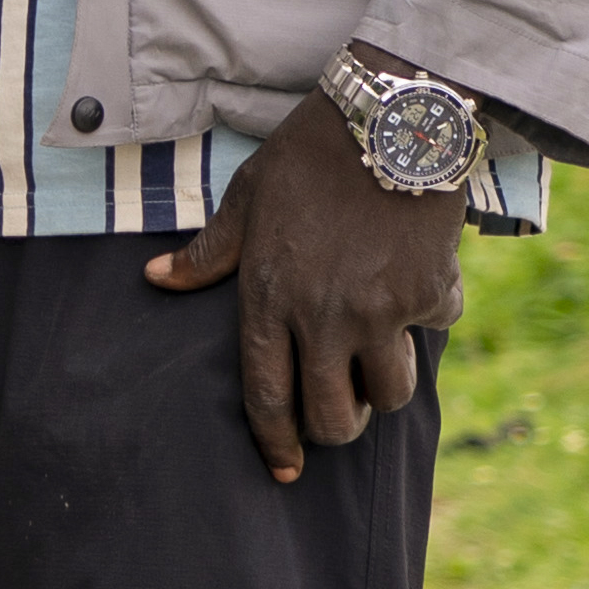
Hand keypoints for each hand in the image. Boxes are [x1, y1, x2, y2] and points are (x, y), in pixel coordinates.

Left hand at [145, 89, 461, 480]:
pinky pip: (431, 332)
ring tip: (378, 363)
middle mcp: (323, 317)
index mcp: (269, 300)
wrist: (392, 117)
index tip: (286, 470)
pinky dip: (428, 318)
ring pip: (390, 394)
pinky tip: (418, 285)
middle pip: (333, 416)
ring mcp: (381, 311)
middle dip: (336, 428)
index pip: (266, 399)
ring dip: (385, 387)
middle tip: (339, 413)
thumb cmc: (310, 157)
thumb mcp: (247, 198)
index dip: (276, 444)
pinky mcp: (430, 294)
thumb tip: (156, 278)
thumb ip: (209, 253)